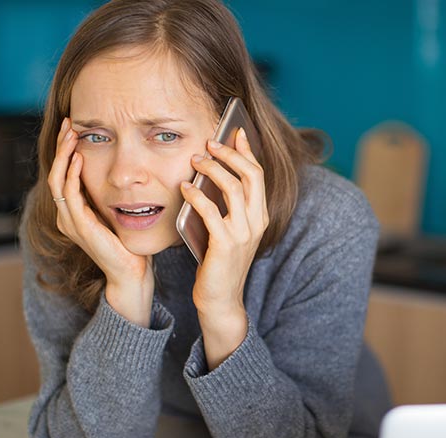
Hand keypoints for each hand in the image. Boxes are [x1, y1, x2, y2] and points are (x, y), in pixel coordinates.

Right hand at [48, 117, 153, 326]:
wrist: (131, 272)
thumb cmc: (129, 244)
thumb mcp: (118, 212)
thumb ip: (112, 194)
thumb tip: (124, 170)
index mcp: (74, 212)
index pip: (63, 174)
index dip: (66, 150)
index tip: (74, 128)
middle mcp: (67, 215)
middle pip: (55, 173)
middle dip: (61, 146)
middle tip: (69, 123)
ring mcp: (70, 221)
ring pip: (58, 180)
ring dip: (64, 155)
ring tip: (72, 135)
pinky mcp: (80, 227)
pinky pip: (70, 195)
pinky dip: (72, 175)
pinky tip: (79, 158)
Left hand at [180, 128, 268, 368]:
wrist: (220, 298)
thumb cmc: (220, 262)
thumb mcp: (229, 230)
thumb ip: (227, 206)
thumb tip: (210, 173)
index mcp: (260, 215)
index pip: (258, 174)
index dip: (247, 150)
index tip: (236, 131)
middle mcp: (256, 221)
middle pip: (250, 175)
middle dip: (230, 153)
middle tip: (210, 142)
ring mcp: (243, 232)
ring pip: (232, 187)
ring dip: (212, 168)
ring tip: (195, 160)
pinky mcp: (225, 243)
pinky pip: (211, 210)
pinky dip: (196, 194)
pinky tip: (184, 187)